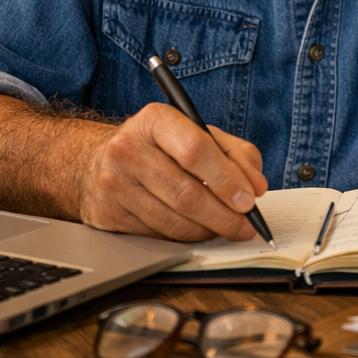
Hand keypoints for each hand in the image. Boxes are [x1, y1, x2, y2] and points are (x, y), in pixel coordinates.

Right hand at [78, 103, 268, 242]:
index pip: (195, 150)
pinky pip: (157, 236)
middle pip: (185, 192)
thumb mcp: (198, 133)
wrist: (100, 159)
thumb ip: (235, 153)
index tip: (249, 199)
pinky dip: (185, 237)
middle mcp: (128, 149)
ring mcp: (114, 183)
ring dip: (208, 230)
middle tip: (245, 225)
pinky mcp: (108, 214)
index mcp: (154, 120)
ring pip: (173, 221)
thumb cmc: (160, 145)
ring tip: (226, 228)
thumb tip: (256, 185)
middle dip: (224, 215)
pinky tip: (197, 230)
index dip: (226, 178)